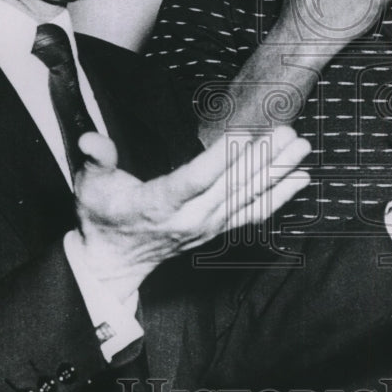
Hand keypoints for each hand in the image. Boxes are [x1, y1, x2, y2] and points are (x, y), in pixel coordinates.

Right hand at [73, 125, 310, 293]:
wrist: (115, 260)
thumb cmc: (103, 216)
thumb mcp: (90, 186)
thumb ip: (96, 159)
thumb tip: (93, 141)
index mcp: (160, 204)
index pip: (196, 179)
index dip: (221, 157)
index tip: (245, 134)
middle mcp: (190, 219)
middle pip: (232, 185)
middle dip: (263, 158)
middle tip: (288, 132)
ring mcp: (208, 227)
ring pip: (249, 198)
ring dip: (278, 172)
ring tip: (301, 148)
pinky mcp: (218, 230)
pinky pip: (254, 214)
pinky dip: (279, 196)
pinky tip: (300, 179)